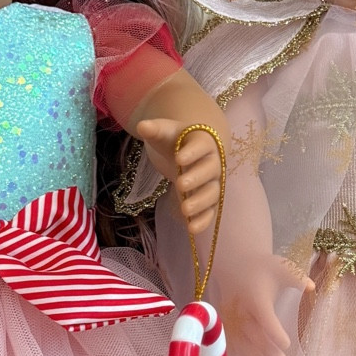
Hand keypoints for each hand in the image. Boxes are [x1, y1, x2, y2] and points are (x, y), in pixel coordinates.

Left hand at [135, 116, 220, 242]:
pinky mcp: (208, 200)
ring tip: (185, 210)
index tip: (178, 158)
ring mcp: (212, 183)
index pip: (201, 146)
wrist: (188, 150)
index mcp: (204, 142)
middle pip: (210, 171)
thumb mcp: (165, 132)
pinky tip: (191, 229)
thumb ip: (155, 129)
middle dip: (196, 178)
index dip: (192, 152)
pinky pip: (210, 211)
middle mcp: (213, 163)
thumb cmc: (176, 140)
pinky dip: (203, 220)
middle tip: (180, 184)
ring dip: (200, 202)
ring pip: (212, 193)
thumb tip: (142, 126)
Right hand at [221, 254, 313, 355]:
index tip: (287, 344)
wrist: (234, 265)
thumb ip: (297, 276)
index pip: (263, 316)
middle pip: (252, 335)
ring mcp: (231, 321)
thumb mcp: (281, 266)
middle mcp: (240, 310)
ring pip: (243, 346)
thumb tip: (312, 286)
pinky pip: (237, 349)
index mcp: (255, 296)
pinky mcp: (227, 329)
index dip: (273, 332)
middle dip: (267, 351)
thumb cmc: (263, 268)